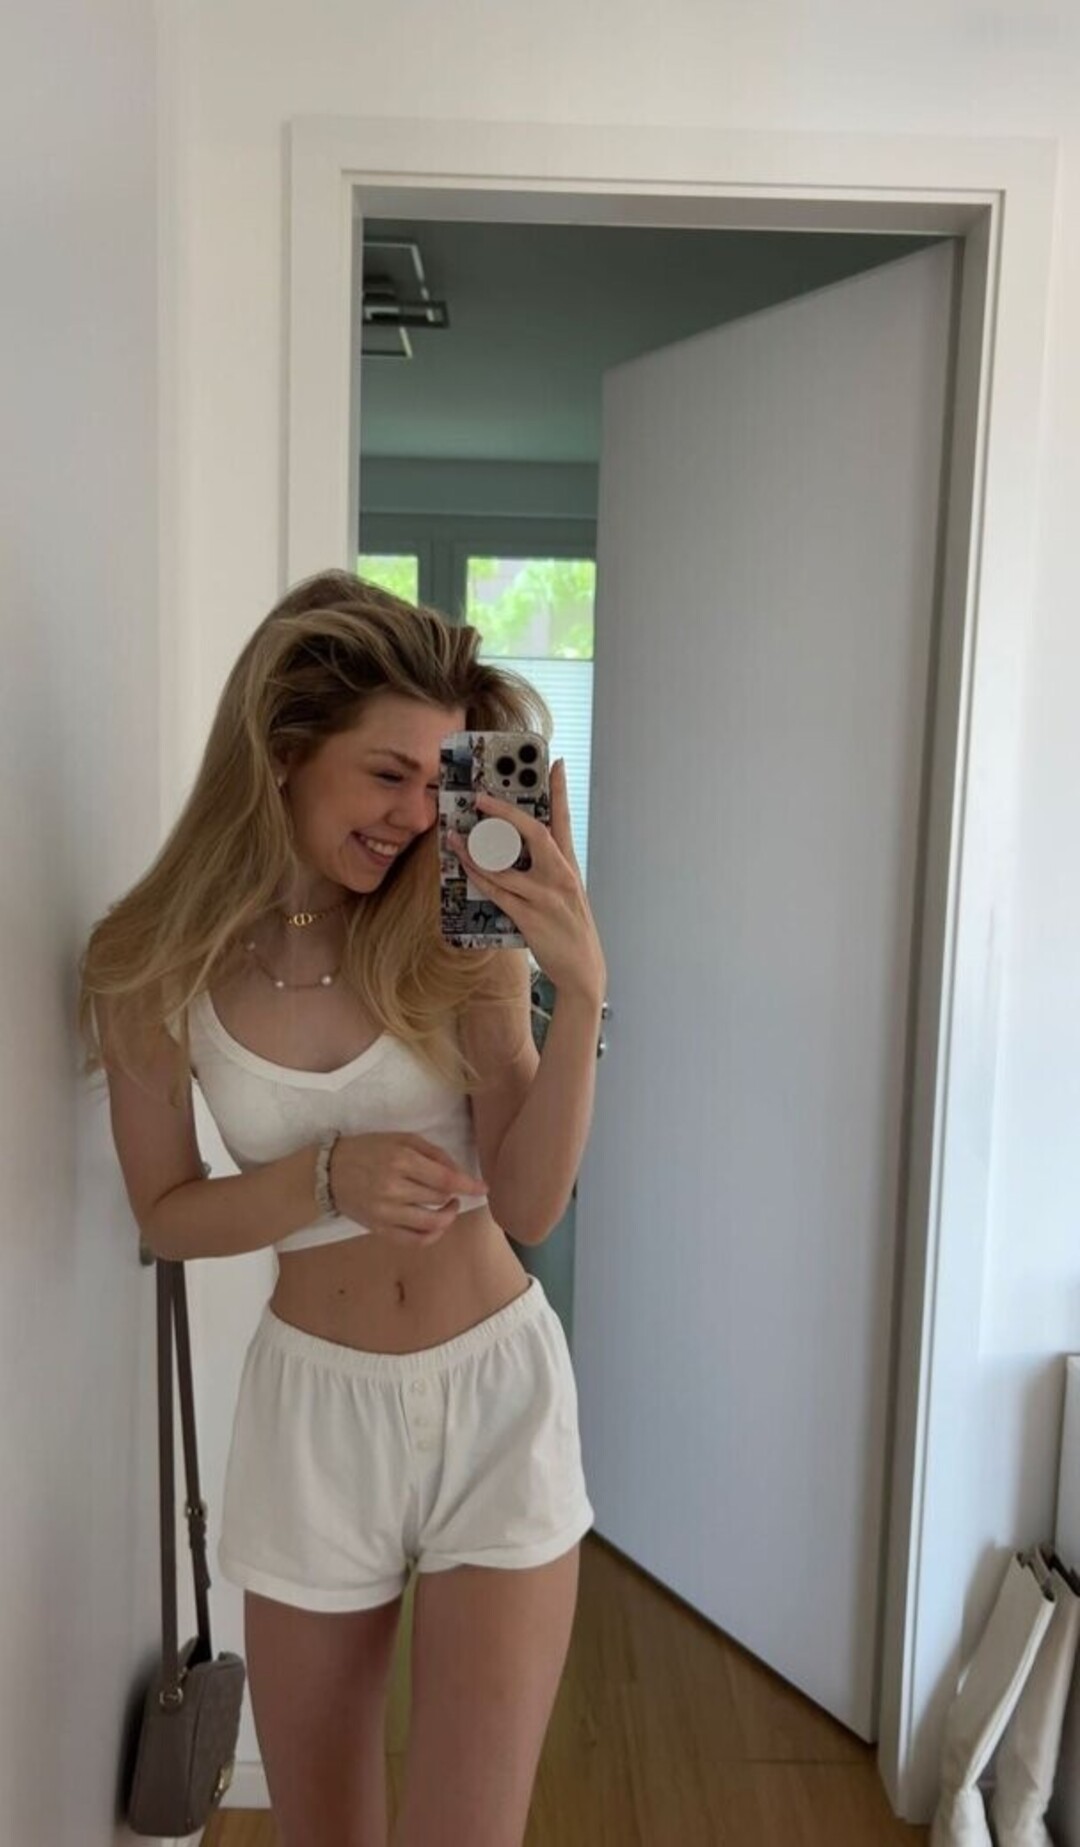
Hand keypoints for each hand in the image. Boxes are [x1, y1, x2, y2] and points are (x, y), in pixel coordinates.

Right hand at [329, 1132, 488, 1245]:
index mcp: (400, 1161)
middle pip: (439, 1200)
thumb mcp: (400, 1138)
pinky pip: (413, 1240)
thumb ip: (432, 1152)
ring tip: (449, 1206)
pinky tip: (436, 1225)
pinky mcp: (379, 1229)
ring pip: (431, 1223)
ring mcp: (385, 1212)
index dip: (468, 1185)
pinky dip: (432, 1236)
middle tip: (458, 1190)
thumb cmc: (368, 1149)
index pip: (445, 1179)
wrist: (328, 1172)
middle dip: (456, 1196)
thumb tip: (458, 1172)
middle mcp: (393, 1188)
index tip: (483, 1189)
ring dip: (448, 1216)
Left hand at [447, 758, 606, 1003]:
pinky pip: (498, 892)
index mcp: (569, 866)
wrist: (583, 970)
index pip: (565, 820)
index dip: (561, 791)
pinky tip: (465, 866)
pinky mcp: (531, 917)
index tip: (557, 763)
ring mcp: (546, 896)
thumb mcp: (566, 893)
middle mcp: (561, 876)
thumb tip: (512, 851)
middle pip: (534, 832)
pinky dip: (479, 877)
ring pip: (506, 864)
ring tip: (455, 836)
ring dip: (476, 849)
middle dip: (505, 811)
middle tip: (481, 796)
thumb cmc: (569, 929)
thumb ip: (545, 871)